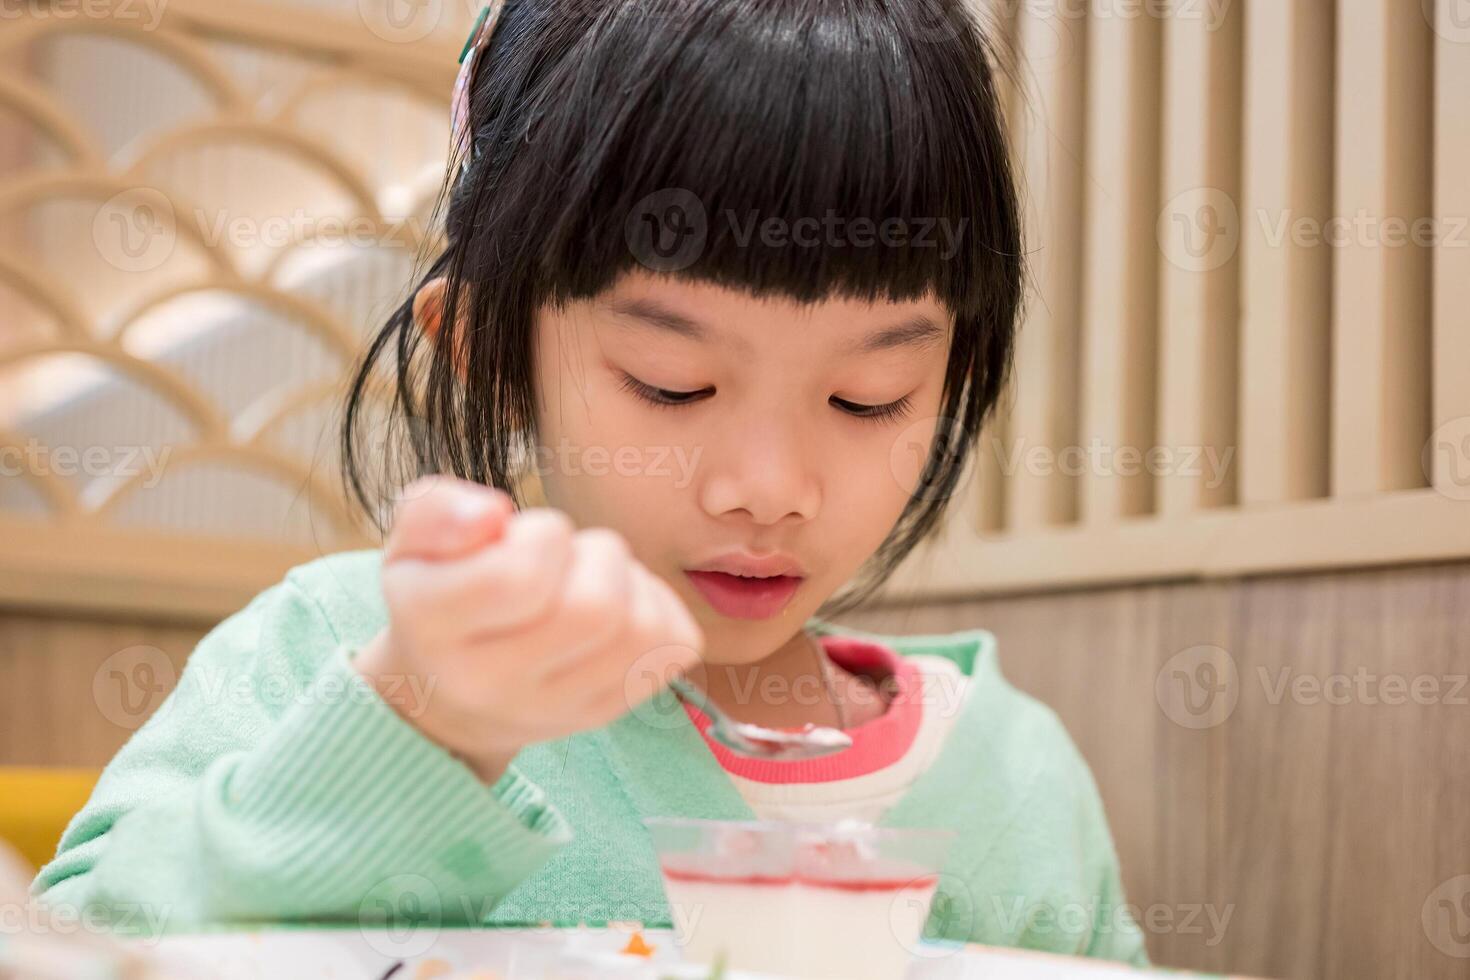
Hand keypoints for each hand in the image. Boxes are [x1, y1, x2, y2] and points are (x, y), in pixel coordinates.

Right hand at [355, 475, 704, 782]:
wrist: (442, 695)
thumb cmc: (436, 593)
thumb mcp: (410, 544)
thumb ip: (437, 512)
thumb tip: (494, 516)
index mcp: (434, 630)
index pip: (519, 579)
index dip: (542, 536)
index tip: (525, 536)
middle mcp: (492, 683)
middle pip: (596, 607)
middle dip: (598, 553)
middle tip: (567, 555)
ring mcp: (553, 708)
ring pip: (642, 629)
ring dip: (632, 580)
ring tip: (593, 576)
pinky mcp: (600, 713)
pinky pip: (672, 647)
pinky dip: (661, 608)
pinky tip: (621, 604)